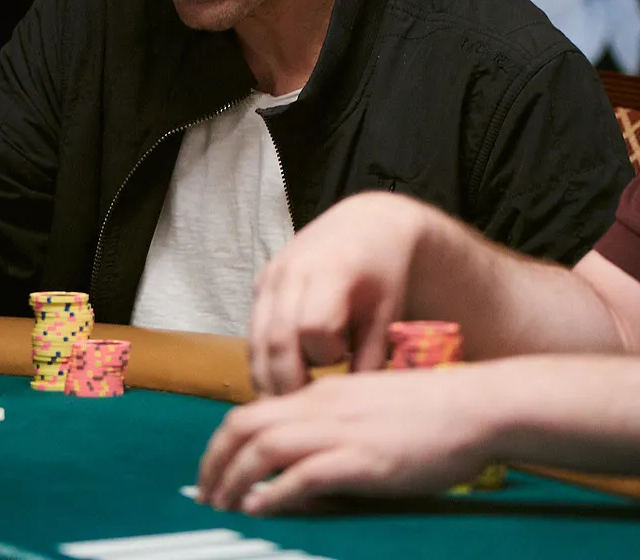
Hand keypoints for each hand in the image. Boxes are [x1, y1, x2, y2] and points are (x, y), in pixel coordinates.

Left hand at [197, 366, 498, 514]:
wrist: (477, 405)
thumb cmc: (435, 410)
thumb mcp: (370, 408)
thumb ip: (335, 424)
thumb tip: (306, 458)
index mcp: (324, 392)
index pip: (254, 410)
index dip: (225, 442)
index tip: (215, 467)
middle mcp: (322, 405)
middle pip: (244, 426)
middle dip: (214, 461)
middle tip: (205, 492)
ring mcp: (340, 431)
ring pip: (262, 448)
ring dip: (234, 479)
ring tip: (223, 505)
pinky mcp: (360, 460)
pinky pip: (301, 476)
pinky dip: (273, 493)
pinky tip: (261, 507)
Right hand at [248, 191, 433, 396]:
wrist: (366, 227)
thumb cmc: (383, 275)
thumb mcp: (386, 312)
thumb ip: (370, 357)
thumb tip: (349, 409)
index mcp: (331, 271)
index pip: (313, 327)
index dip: (325, 356)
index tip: (341, 366)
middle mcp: (291, 271)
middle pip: (277, 339)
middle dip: (286, 382)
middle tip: (301, 412)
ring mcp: (269, 276)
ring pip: (256, 340)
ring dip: (267, 377)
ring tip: (287, 404)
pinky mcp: (259, 284)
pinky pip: (253, 331)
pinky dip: (263, 361)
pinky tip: (280, 380)